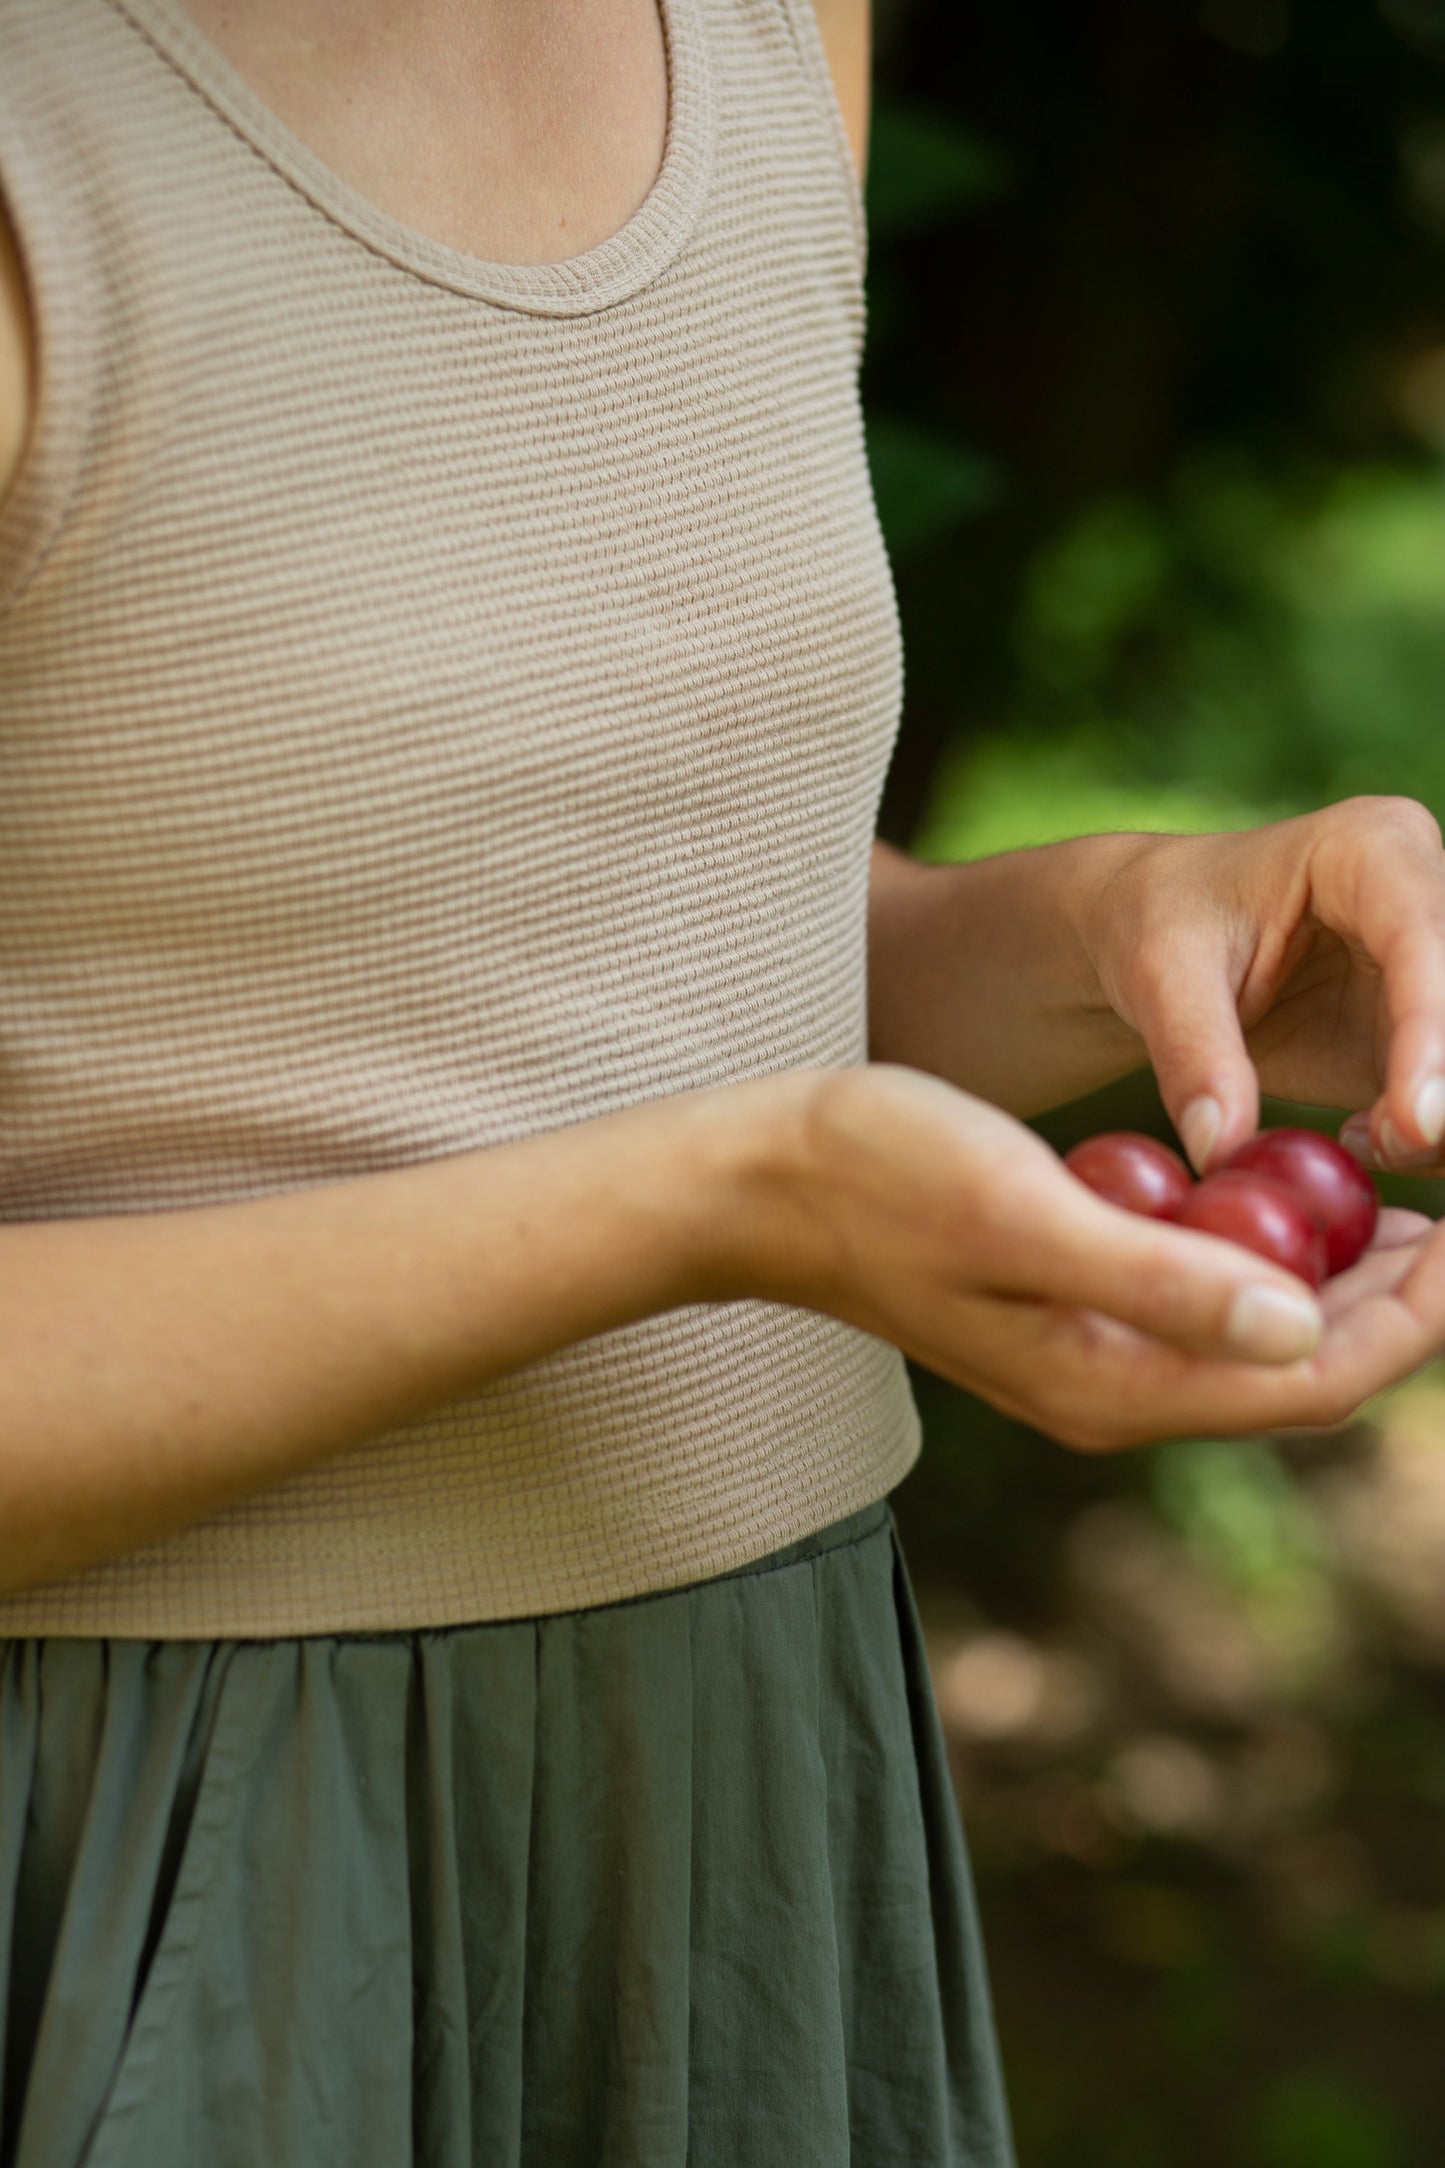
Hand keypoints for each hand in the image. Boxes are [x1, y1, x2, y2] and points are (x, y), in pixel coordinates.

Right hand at [734, 1065, 1444, 1449]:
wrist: (764, 1179)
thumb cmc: (881, 1174)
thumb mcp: (1025, 1210)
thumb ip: (1161, 1278)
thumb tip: (1303, 1327)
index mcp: (1110, 1386)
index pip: (1310, 1379)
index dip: (1411, 1318)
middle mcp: (1109, 1395)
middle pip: (1296, 1376)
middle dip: (1392, 1309)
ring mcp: (1085, 1364)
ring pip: (1254, 1346)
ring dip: (1335, 1289)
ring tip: (1394, 1209)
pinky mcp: (1066, 1320)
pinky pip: (1201, 1313)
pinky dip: (1262, 1268)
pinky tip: (1272, 1203)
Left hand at [1080, 797, 1444, 1173]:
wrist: (1150, 934)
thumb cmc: (1156, 923)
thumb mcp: (1158, 976)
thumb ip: (1193, 1057)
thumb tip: (1222, 1149)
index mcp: (1371, 847)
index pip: (1423, 936)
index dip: (1431, 1031)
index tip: (1416, 1119)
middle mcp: (1424, 898)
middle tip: (1393, 1143)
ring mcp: (1432, 968)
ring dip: (1443, 1120)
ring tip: (1370, 1143)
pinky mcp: (1424, 1030)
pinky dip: (1429, 1134)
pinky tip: (1362, 1139)